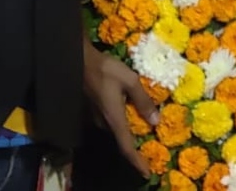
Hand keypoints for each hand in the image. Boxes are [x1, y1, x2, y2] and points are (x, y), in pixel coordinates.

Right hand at [82, 39, 158, 177]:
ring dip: (131, 131)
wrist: (80, 61)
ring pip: (118, 129)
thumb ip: (143, 101)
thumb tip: (156, 121)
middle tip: (152, 147)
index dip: (137, 162)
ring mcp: (98, 118)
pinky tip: (133, 112)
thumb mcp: (130, 81)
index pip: (126, 147)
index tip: (146, 173)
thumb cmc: (106, 70)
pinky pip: (113, 121)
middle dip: (137, 146)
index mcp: (114, 119)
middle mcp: (105, 123)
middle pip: (123, 140)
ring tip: (146, 128)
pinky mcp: (95, 110)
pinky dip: (125, 121)